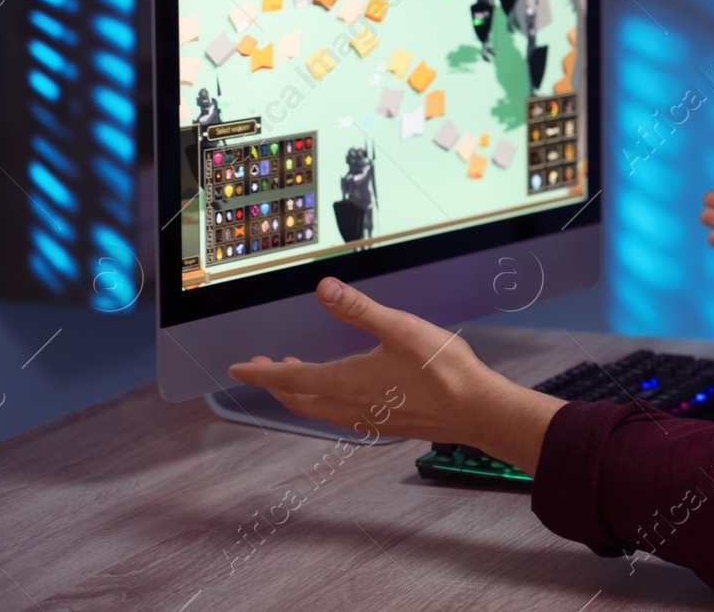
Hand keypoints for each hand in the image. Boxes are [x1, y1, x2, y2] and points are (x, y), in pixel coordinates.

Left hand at [227, 278, 564, 473]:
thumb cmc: (442, 371)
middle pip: (297, 399)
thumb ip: (358, 309)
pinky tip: (338, 391)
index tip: (238, 367)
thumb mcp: (400, 328)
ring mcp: (365, 420)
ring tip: (295, 374)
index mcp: (345, 382)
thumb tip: (323, 288)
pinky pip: (337, 416)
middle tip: (262, 367)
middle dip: (275, 382)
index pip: (289, 378)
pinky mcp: (382, 425)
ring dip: (298, 393)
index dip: (260, 372)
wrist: (475, 409)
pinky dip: (322, 402)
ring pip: (316, 410)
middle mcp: (348, 407)